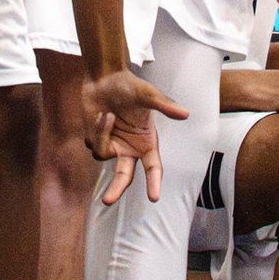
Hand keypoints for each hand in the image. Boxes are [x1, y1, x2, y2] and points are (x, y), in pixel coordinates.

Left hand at [81, 68, 188, 205]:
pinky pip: (93, 145)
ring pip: (103, 155)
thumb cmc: (129, 85)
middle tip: (107, 201)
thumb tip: (185, 114)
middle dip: (115, 190)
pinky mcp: (97, 140)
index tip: (154, 198)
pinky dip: (96, 130)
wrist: (105, 78)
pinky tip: (99, 115)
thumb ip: (165, 106)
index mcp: (146, 143)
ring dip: (103, 134)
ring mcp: (113, 146)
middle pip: (124, 177)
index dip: (154, 183)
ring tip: (107, 113)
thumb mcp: (148, 94)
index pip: (153, 168)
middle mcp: (130, 149)